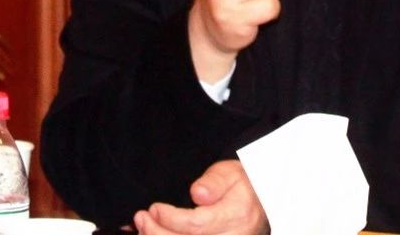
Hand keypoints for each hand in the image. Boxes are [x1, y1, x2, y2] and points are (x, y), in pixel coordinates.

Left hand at [134, 160, 267, 234]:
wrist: (258, 202)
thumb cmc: (241, 185)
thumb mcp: (230, 172)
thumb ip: (214, 182)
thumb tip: (198, 194)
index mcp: (236, 215)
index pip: (196, 226)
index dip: (170, 219)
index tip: (154, 208)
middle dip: (157, 233)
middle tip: (141, 218)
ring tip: (143, 227)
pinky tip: (155, 234)